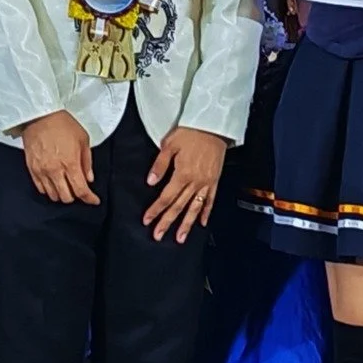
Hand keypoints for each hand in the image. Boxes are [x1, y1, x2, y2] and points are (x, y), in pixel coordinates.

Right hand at [18, 110, 98, 204]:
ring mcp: (42, 171)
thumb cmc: (62, 124)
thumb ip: (87, 161)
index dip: (89, 198)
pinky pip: (40, 188)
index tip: (93, 200)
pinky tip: (54, 183)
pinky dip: (49, 190)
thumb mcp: (83, 139)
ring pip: (53, 195)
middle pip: (66, 197)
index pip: (81, 190)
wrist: (40, 115)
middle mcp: (55, 170)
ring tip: (66, 186)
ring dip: (62, 194)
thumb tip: (89, 178)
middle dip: (75, 196)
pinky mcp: (32, 169)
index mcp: (70, 163)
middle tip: (79, 189)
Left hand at [143, 126, 227, 242]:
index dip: (156, 210)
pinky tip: (202, 222)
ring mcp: (206, 182)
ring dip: (186, 224)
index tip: (148, 220)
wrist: (213, 124)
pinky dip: (206, 212)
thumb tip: (151, 181)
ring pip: (195, 207)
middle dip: (168, 222)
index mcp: (182, 173)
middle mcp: (195, 181)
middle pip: (179, 206)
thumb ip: (160, 165)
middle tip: (159, 236)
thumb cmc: (191, 132)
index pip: (166, 197)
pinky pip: (210, 200)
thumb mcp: (169, 144)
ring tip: (180, 238)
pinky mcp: (214, 180)